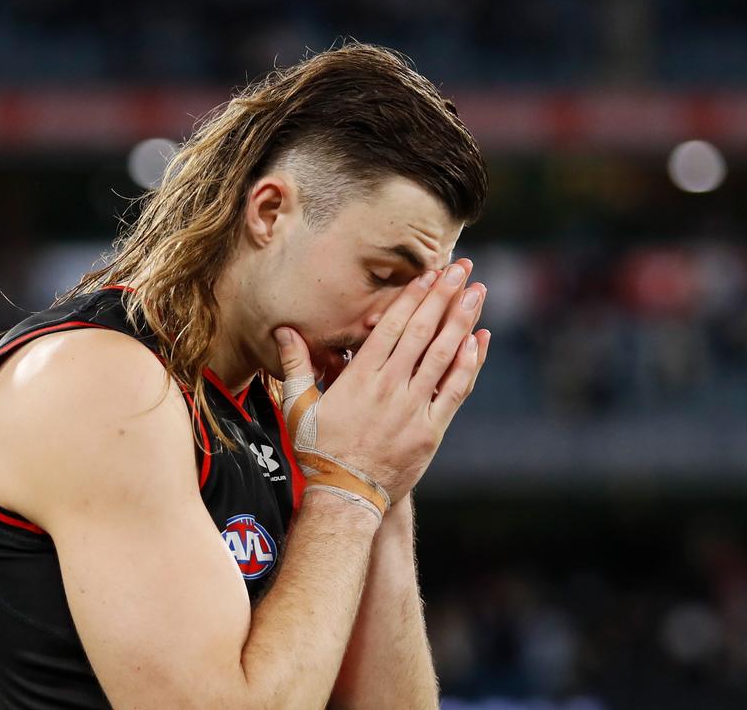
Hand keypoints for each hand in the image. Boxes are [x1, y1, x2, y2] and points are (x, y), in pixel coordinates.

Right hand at [275, 260, 489, 502]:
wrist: (345, 495)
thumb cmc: (318, 450)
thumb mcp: (298, 405)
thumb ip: (295, 364)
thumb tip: (283, 330)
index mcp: (360, 378)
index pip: (392, 328)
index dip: (412, 298)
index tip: (429, 274)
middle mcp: (390, 388)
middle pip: (422, 333)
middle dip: (444, 297)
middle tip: (462, 268)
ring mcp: (414, 409)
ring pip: (443, 356)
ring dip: (462, 321)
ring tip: (477, 293)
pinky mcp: (430, 430)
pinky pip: (454, 391)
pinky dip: (469, 364)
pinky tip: (479, 340)